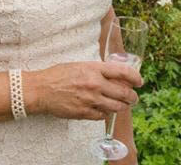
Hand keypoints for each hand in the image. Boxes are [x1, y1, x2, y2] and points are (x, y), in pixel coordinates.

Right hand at [28, 61, 142, 120]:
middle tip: (134, 97)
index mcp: (95, 68)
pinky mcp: (83, 113)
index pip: (124, 72)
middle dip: (132, 96)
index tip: (140, 82)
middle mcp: (95, 84)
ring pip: (116, 107)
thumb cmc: (59, 74)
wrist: (41, 89)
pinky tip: (106, 111)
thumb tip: (115, 74)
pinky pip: (103, 116)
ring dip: (123, 107)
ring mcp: (90, 100)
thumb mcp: (81, 65)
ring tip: (124, 106)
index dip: (136, 77)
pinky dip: (107, 114)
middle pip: (124, 92)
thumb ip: (98, 69)